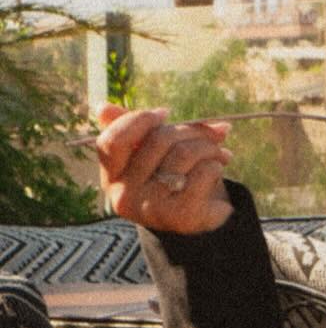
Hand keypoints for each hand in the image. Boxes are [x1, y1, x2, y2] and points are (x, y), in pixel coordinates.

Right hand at [95, 104, 234, 234]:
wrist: (202, 220)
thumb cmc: (174, 178)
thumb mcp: (152, 154)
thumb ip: (133, 131)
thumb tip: (102, 106)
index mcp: (112, 177)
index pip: (112, 141)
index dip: (139, 119)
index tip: (165, 113)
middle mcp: (124, 195)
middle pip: (157, 140)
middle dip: (191, 130)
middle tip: (213, 133)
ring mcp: (150, 207)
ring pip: (183, 154)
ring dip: (209, 147)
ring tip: (221, 152)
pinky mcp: (179, 216)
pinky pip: (203, 172)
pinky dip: (216, 165)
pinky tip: (217, 170)